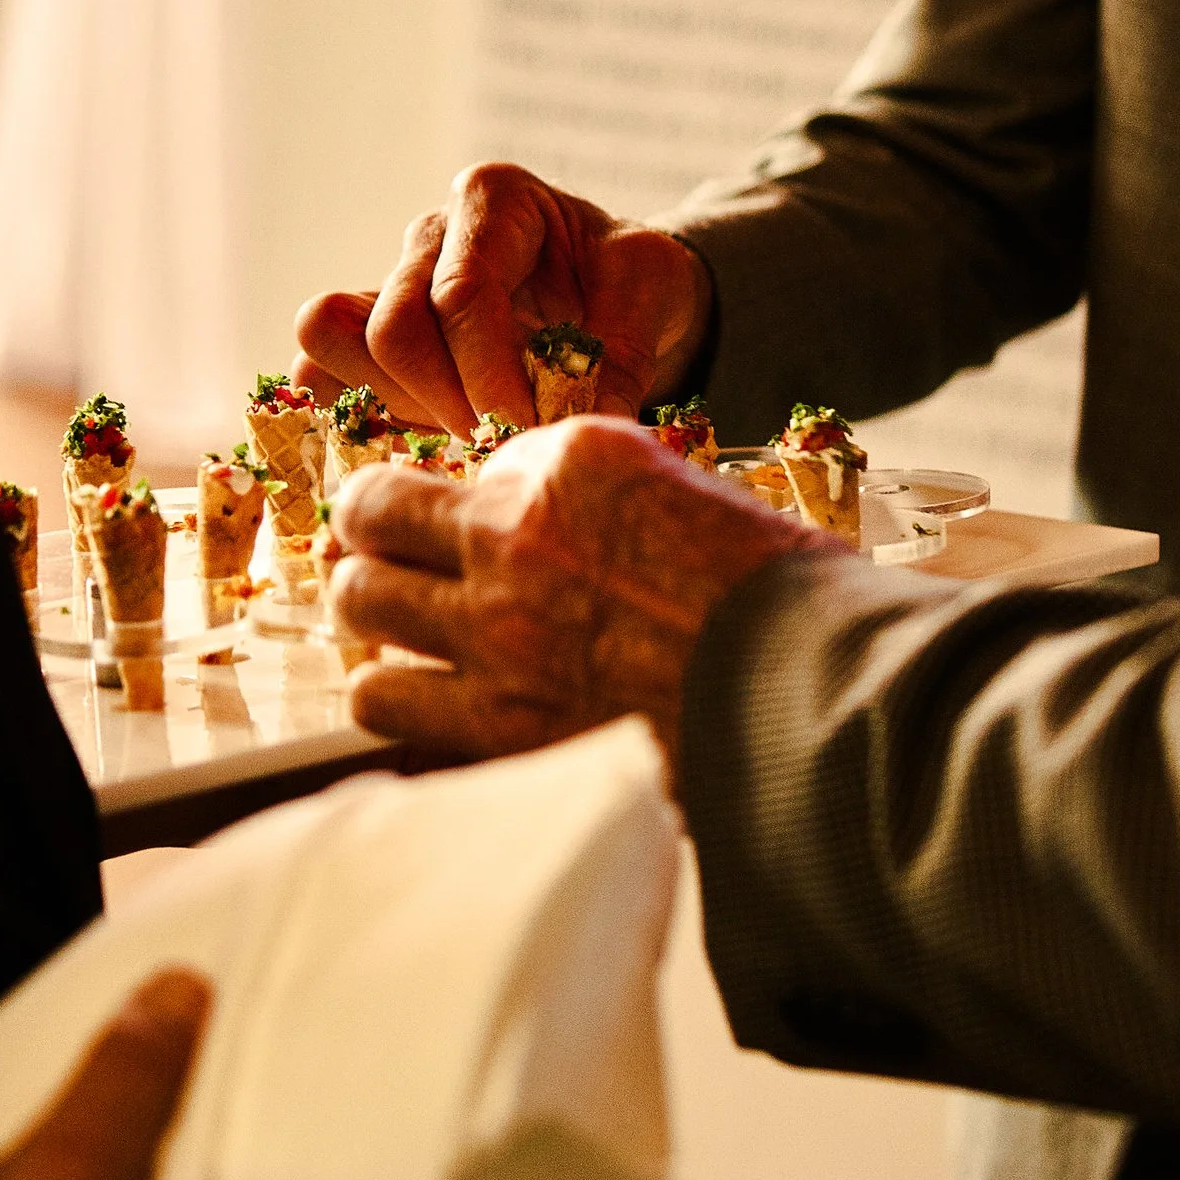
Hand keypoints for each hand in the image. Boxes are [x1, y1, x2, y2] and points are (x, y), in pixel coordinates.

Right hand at [292, 163, 712, 432]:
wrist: (609, 287)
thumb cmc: (625, 278)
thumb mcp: (651, 291)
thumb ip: (622, 352)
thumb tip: (585, 426)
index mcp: (495, 200)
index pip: (461, 294)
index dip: (487, 376)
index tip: (525, 433)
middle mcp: (429, 236)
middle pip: (392, 327)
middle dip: (446, 403)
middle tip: (503, 445)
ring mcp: (386, 283)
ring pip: (330, 342)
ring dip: (392, 409)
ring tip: (462, 439)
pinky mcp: (365, 336)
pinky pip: (317, 373)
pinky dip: (353, 419)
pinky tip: (421, 446)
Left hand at [326, 419, 840, 768]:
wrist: (820, 699)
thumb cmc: (779, 604)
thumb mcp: (685, 496)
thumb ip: (589, 500)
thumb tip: (529, 525)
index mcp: (573, 459)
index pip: (463, 463)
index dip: (457, 499)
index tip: (463, 526)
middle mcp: (517, 532)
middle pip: (371, 514)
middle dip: (379, 537)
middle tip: (400, 565)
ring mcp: (497, 628)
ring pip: (359, 602)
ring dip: (377, 614)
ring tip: (408, 634)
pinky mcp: (496, 720)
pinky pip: (384, 699)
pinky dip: (398, 696)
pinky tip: (432, 700)